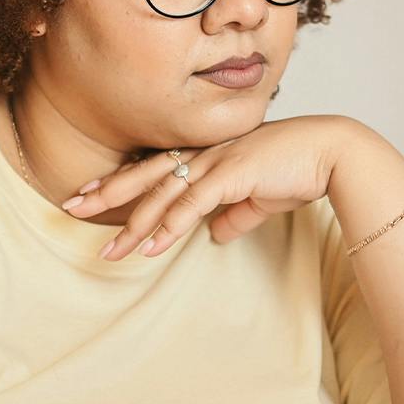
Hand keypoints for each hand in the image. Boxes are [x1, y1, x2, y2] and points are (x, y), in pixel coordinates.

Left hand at [62, 115, 363, 259]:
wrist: (333, 154)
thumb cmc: (300, 171)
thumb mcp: (259, 199)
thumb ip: (235, 215)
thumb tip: (216, 236)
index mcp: (209, 155)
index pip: (155, 167)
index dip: (121, 180)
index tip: (91, 192)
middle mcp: (206, 154)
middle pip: (145, 174)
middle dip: (107, 192)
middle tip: (70, 206)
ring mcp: (217, 161)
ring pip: (163, 194)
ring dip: (134, 224)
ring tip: (108, 250)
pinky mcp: (233, 174)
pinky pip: (192, 205)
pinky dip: (169, 226)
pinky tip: (150, 247)